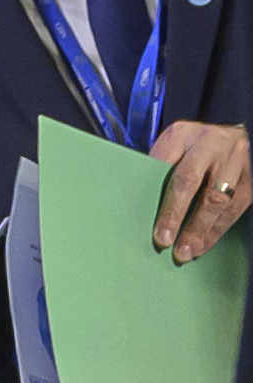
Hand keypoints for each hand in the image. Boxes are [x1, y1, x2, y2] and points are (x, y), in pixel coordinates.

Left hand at [158, 122, 252, 264]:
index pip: (175, 175)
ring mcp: (236, 160)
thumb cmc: (191, 142)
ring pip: (223, 201)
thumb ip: (159, 168)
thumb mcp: (170, 144)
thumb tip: (141, 205)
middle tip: (173, 246)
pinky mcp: (251, 177)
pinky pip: (238, 207)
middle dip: (185, 220)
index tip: (160, 233)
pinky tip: (207, 242)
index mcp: (184, 135)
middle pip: (199, 187)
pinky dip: (221, 227)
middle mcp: (213, 145)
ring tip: (190, 251)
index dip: (169, 208)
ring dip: (206, 231)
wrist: (231, 130)